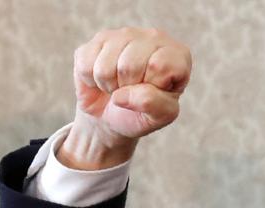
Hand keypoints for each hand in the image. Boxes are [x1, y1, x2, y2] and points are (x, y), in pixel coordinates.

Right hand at [59, 27, 191, 169]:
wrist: (115, 115)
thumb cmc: (144, 112)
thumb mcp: (161, 116)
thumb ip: (155, 105)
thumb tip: (123, 95)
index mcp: (177, 55)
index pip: (161, 65)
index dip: (152, 86)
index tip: (154, 93)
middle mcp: (153, 37)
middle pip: (130, 65)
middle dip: (128, 88)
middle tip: (133, 92)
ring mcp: (123, 35)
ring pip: (106, 66)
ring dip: (110, 86)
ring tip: (119, 87)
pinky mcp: (97, 40)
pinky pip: (87, 66)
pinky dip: (92, 82)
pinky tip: (104, 80)